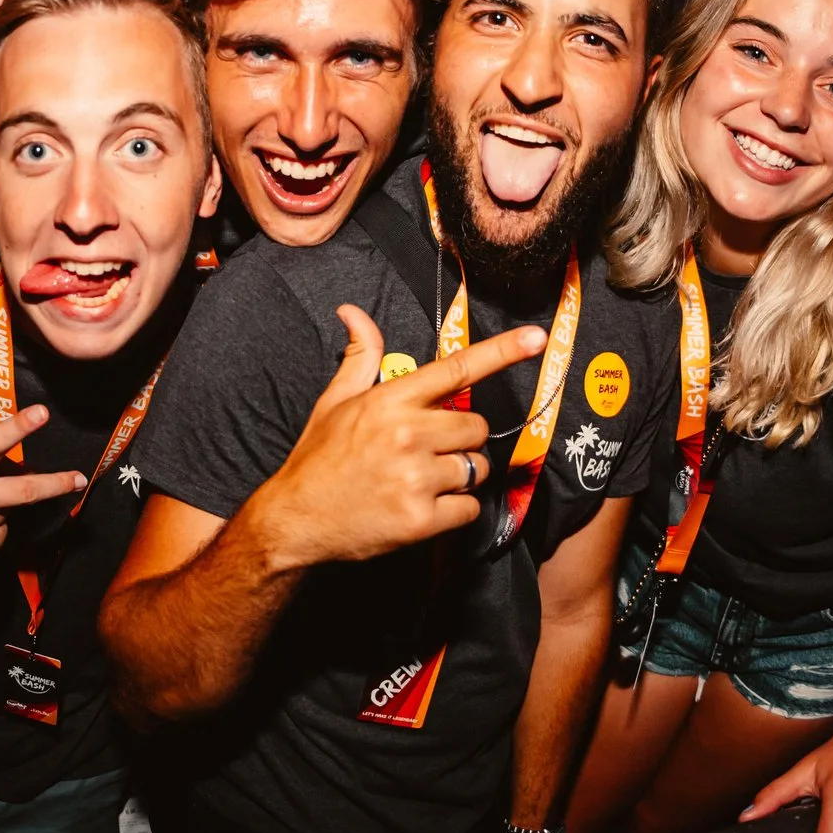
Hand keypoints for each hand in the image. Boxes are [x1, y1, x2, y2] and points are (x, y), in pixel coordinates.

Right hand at [243, 306, 545, 572]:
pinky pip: (469, 508)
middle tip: (431, 453)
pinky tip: (422, 509)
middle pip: (476, 428)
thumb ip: (361, 357)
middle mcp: (407, 434)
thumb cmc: (319, 459)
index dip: (502, 351)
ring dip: (459, 478)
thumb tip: (353, 312)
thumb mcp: (335, 401)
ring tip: (421, 483)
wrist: (295, 521)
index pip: (457, 369)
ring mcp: (416, 478)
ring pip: (476, 469)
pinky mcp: (422, 519)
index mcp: (390, 401)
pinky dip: (455, 512)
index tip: (537, 338)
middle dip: (463, 441)